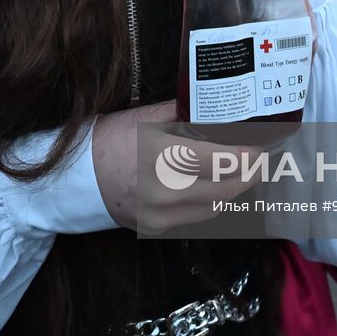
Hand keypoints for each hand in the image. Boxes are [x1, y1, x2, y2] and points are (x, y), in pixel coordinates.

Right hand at [92, 101, 256, 233]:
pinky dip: (211, 202)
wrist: (76, 178)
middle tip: (259, 161)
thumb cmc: (110, 140)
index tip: (259, 148)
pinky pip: (196, 217)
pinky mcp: (157, 229)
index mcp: (163, 156)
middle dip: (249, 175)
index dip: (246, 157)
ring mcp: (162, 215)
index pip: (220, 161)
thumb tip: (215, 106)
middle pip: (226, 190)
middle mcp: (165, 191)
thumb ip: (182, 114)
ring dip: (233, 191)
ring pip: (215, 207)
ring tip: (242, 172)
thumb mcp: (145, 118)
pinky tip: (215, 187)